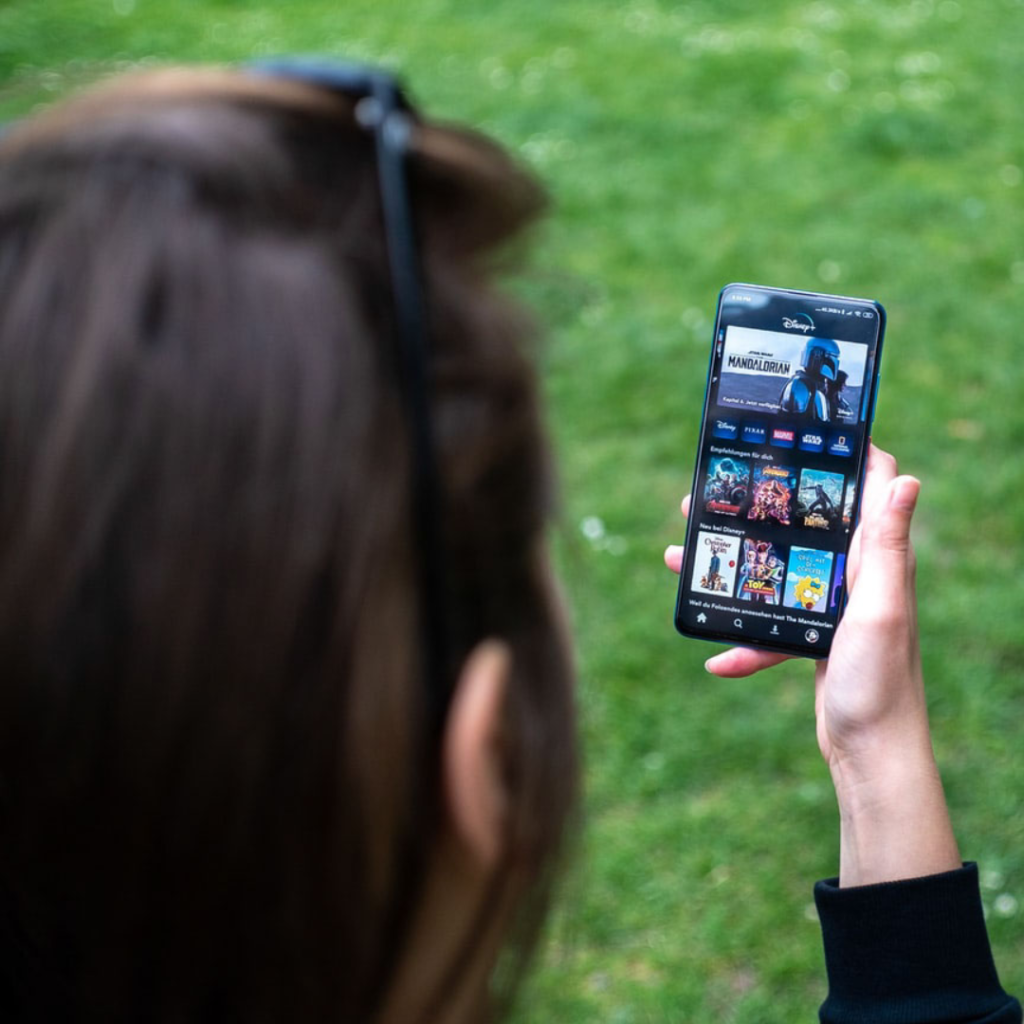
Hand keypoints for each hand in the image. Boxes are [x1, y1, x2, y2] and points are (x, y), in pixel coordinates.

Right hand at [665, 444, 960, 883]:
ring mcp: (831, 607)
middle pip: (801, 525)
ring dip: (728, 568)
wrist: (872, 754)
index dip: (837, 454)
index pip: (866, 487)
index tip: (791, 434)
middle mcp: (856, 575)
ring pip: (773, 572)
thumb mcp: (881, 609)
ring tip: (680, 559)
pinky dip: (743, 643)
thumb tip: (905, 478)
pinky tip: (717, 659)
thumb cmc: (882, 682)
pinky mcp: (812, 639)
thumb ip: (888, 546)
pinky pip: (768, 628)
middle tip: (705, 497)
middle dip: (754, 509)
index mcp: (875, 558)